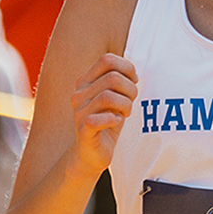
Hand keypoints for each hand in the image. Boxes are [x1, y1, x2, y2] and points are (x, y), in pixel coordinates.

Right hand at [71, 53, 138, 176]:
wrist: (93, 153)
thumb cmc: (107, 122)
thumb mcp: (116, 98)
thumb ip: (120, 81)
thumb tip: (132, 71)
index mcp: (85, 81)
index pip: (107, 59)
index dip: (127, 68)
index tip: (133, 81)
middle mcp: (79, 94)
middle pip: (113, 77)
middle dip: (130, 89)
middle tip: (131, 102)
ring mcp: (79, 112)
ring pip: (108, 96)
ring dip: (125, 104)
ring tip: (126, 113)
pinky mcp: (83, 130)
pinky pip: (98, 119)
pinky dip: (114, 119)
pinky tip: (117, 122)